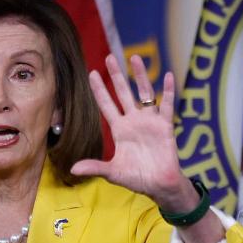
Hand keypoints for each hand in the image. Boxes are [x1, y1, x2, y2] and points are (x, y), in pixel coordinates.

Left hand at [71, 55, 197, 210]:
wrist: (159, 185)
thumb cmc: (137, 178)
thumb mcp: (113, 173)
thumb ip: (96, 167)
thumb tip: (74, 169)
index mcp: (120, 130)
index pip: (107, 105)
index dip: (99, 90)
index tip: (91, 73)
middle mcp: (133, 121)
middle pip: (123, 93)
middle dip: (116, 75)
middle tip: (109, 57)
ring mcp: (150, 121)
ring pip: (145, 93)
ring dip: (141, 76)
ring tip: (135, 58)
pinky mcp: (165, 126)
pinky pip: (167, 105)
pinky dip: (169, 91)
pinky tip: (169, 76)